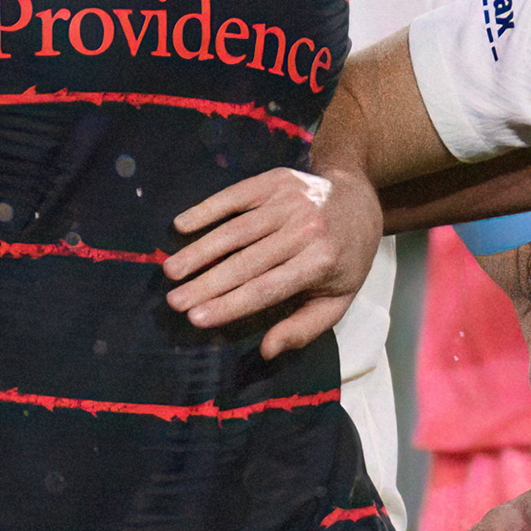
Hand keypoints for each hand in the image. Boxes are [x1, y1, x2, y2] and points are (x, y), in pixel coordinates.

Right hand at [166, 165, 374, 357]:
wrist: (358, 200)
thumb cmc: (344, 258)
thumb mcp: (337, 299)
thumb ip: (304, 329)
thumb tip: (268, 350)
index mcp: (321, 262)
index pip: (266, 289)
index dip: (230, 304)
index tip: (197, 319)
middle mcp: (305, 229)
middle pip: (246, 262)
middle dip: (206, 284)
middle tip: (174, 301)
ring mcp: (289, 201)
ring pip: (236, 230)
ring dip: (200, 250)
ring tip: (171, 271)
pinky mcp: (275, 180)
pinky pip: (235, 196)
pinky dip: (206, 209)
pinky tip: (181, 226)